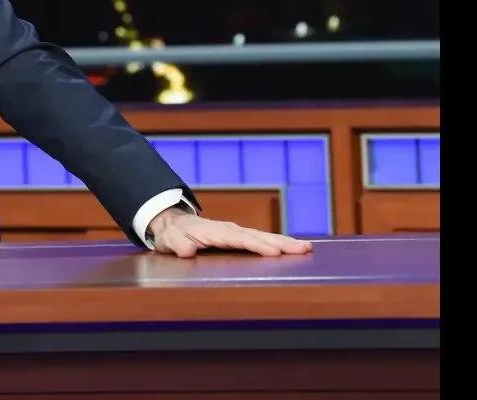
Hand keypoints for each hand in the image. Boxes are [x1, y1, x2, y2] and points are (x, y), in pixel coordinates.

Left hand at [147, 207, 312, 257]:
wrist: (173, 223)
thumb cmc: (172, 235)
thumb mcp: (169, 240)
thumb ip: (178, 245)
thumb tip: (187, 250)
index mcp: (214, 232)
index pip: (238, 240)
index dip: (255, 246)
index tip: (274, 252)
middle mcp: (229, 229)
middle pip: (258, 236)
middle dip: (281, 242)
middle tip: (304, 248)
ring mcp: (236, 232)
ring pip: (263, 237)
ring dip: (284, 242)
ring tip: (307, 248)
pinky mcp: (239, 237)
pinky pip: (261, 240)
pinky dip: (278, 243)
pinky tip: (293, 249)